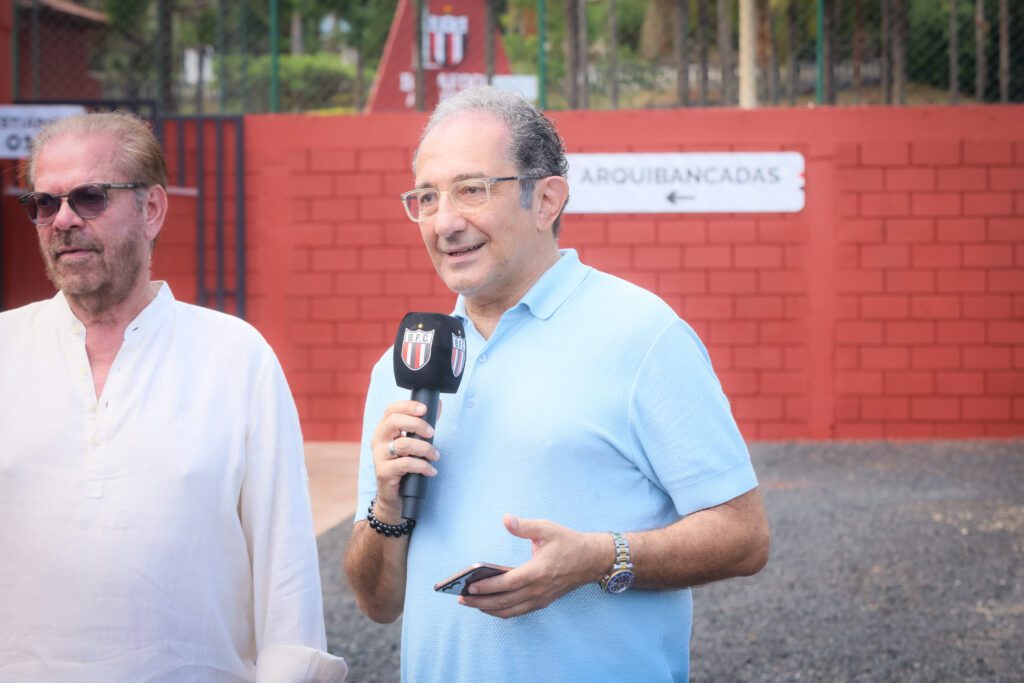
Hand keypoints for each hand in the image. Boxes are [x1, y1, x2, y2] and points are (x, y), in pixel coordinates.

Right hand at [371, 400, 439, 522]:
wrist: (395, 497)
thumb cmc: (405, 466)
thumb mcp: (414, 443)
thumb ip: (423, 425)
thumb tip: (437, 405)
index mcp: (384, 429)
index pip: (391, 409)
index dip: (408, 406)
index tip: (425, 409)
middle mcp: (378, 440)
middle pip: (394, 421)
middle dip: (417, 424)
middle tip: (432, 433)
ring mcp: (379, 456)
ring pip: (403, 444)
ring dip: (425, 448)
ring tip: (435, 456)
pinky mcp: (383, 472)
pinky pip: (405, 464)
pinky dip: (423, 466)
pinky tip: (431, 471)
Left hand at [459, 514, 608, 618]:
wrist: (592, 560)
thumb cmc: (568, 543)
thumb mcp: (547, 529)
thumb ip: (525, 526)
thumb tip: (506, 519)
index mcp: (538, 572)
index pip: (507, 583)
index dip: (487, 587)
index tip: (469, 586)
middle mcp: (538, 590)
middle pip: (504, 602)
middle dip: (480, 601)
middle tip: (461, 598)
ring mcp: (541, 599)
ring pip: (510, 611)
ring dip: (488, 609)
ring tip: (470, 603)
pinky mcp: (543, 602)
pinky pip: (518, 611)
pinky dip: (502, 611)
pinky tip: (489, 606)